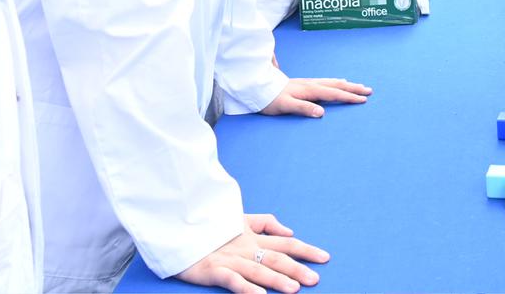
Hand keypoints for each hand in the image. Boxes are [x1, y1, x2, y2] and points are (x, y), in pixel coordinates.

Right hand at [174, 214, 327, 293]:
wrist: (178, 226)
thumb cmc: (210, 226)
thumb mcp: (240, 218)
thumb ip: (265, 223)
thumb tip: (289, 231)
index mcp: (252, 237)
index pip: (285, 244)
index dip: (306, 250)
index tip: (325, 258)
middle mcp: (245, 248)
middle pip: (276, 259)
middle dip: (297, 269)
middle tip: (316, 279)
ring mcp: (230, 259)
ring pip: (257, 270)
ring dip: (277, 280)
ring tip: (295, 289)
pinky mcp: (212, 270)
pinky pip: (232, 280)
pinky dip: (246, 288)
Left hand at [260, 78, 372, 117]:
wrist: (257, 88)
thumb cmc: (270, 100)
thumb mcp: (285, 107)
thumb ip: (303, 109)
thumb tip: (321, 112)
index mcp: (309, 90)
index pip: (334, 93)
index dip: (349, 96)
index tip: (363, 99)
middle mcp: (310, 84)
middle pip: (336, 85)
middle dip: (353, 88)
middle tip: (369, 90)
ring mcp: (307, 83)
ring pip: (332, 82)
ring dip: (346, 84)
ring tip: (358, 85)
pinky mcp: (303, 84)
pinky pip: (325, 82)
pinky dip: (336, 82)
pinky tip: (337, 82)